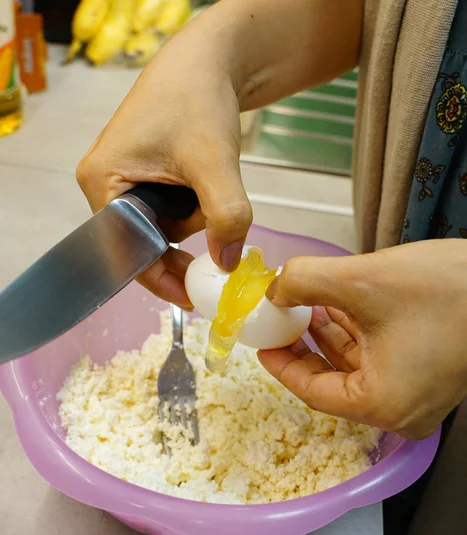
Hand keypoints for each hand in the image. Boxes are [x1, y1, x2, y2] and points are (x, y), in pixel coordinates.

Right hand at [76, 0, 361, 307]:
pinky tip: (207, 188)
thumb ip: (225, 216)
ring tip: (210, 187)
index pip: (125, 251)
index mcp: (101, 182)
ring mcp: (125, 181)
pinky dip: (193, 210)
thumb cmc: (198, 99)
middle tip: (216, 260)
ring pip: (160, 229)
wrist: (209, 61)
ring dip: (192, 222)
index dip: (159, 278)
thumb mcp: (214, 162)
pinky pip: (168, 211)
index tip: (192, 298)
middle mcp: (105, 186)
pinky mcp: (146, 177)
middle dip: (182, 247)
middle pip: (142, 244)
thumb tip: (227, 266)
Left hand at [258, 239, 466, 438]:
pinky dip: (354, 329)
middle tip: (278, 314)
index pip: (311, 391)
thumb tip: (274, 287)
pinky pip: (377, 354)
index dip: (281, 362)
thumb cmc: (450, 290)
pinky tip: (336, 301)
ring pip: (353, 363)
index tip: (261, 338)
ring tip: (304, 299)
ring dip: (327, 330)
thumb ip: (305, 282)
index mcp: (382, 404)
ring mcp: (416, 391)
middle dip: (302, 341)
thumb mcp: (363, 281)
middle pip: (331, 377)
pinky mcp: (426, 370)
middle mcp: (399, 408)